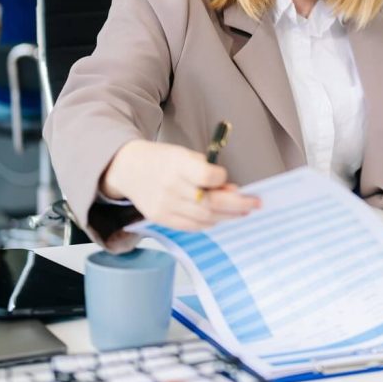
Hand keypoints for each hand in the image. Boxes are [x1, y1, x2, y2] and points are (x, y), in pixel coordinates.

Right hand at [100, 139, 260, 230]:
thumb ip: (207, 171)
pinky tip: (220, 217)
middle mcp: (170, 186)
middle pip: (209, 202)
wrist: (128, 168)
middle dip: (237, 205)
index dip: (221, 179)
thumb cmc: (162, 159)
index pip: (206, 176)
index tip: (226, 179)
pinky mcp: (160, 218)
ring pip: (204, 217)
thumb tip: (232, 190)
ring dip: (227, 216)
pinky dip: (209, 223)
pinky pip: (191, 226)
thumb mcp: (184, 155)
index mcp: (176, 164)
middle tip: (254, 203)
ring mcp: (164, 205)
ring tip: (241, 211)